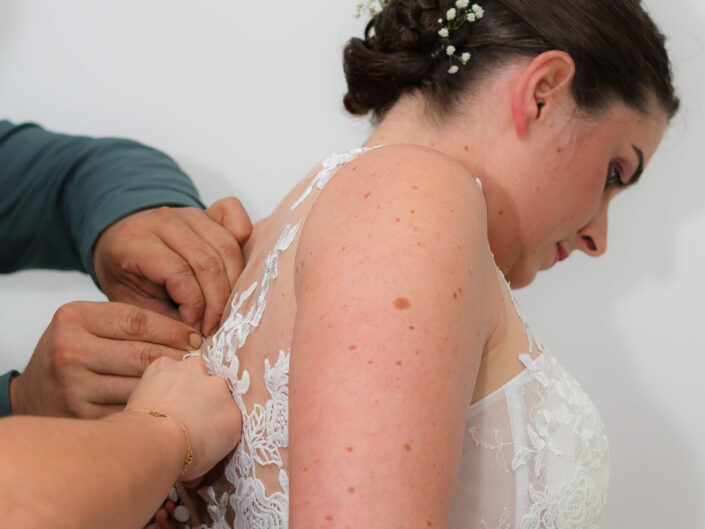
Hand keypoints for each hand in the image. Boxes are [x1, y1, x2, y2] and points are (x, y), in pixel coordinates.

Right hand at [10, 301, 202, 417]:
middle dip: (179, 359)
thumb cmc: (73, 353)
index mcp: (75, 318)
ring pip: (141, 385)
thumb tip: (189, 335)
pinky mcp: (82, 416)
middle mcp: (71, 350)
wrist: (34, 394)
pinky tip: (169, 405)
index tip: (197, 338)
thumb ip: (129, 324)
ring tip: (191, 384)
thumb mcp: (90, 324)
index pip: (138, 321)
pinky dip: (153, 407)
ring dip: (171, 386)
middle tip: (200, 363)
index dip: (174, 330)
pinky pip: (131, 409)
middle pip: (143, 354)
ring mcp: (74, 386)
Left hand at [93, 197, 252, 335]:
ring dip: (234, 284)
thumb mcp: (132, 302)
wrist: (121, 239)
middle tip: (216, 327)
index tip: (197, 330)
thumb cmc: (126, 273)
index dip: (194, 306)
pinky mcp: (208, 211)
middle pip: (208, 262)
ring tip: (226, 310)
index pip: (178, 273)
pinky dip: (244, 240)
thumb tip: (197, 337)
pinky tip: (237, 270)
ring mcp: (189, 213)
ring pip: (227, 247)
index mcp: (135, 242)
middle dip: (218, 302)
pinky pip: (236, 219)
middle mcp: (164, 221)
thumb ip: (163, 318)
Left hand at [125, 355, 240, 481]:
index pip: (226, 414)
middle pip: (211, 390)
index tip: (198, 432)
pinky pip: (163, 367)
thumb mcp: (204, 467)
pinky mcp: (166, 365)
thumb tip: (192, 474)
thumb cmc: (179, 460)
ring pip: (190, 372)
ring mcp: (193, 372)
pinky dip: (158, 378)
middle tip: (181, 418)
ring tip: (165, 404)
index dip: (210, 422)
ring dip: (181, 384)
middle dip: (199, 400)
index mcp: (233, 415)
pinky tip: (151, 395)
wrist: (154, 443)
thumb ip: (206, 455)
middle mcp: (219, 387)